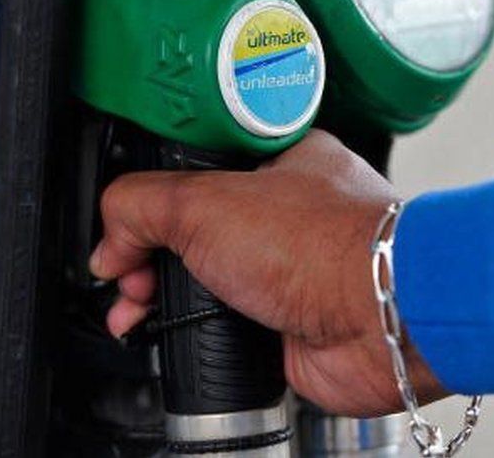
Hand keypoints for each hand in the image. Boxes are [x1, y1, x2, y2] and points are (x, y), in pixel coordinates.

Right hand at [89, 130, 447, 416]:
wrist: (382, 318)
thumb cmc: (328, 246)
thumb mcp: (206, 200)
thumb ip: (141, 205)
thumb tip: (111, 238)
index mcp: (284, 160)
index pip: (199, 168)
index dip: (154, 195)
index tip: (124, 220)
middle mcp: (291, 214)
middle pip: (197, 229)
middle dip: (149, 254)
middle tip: (127, 270)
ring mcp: (292, 270)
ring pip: (208, 279)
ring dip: (162, 296)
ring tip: (137, 304)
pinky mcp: (290, 321)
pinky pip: (225, 324)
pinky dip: (192, 333)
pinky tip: (171, 331)